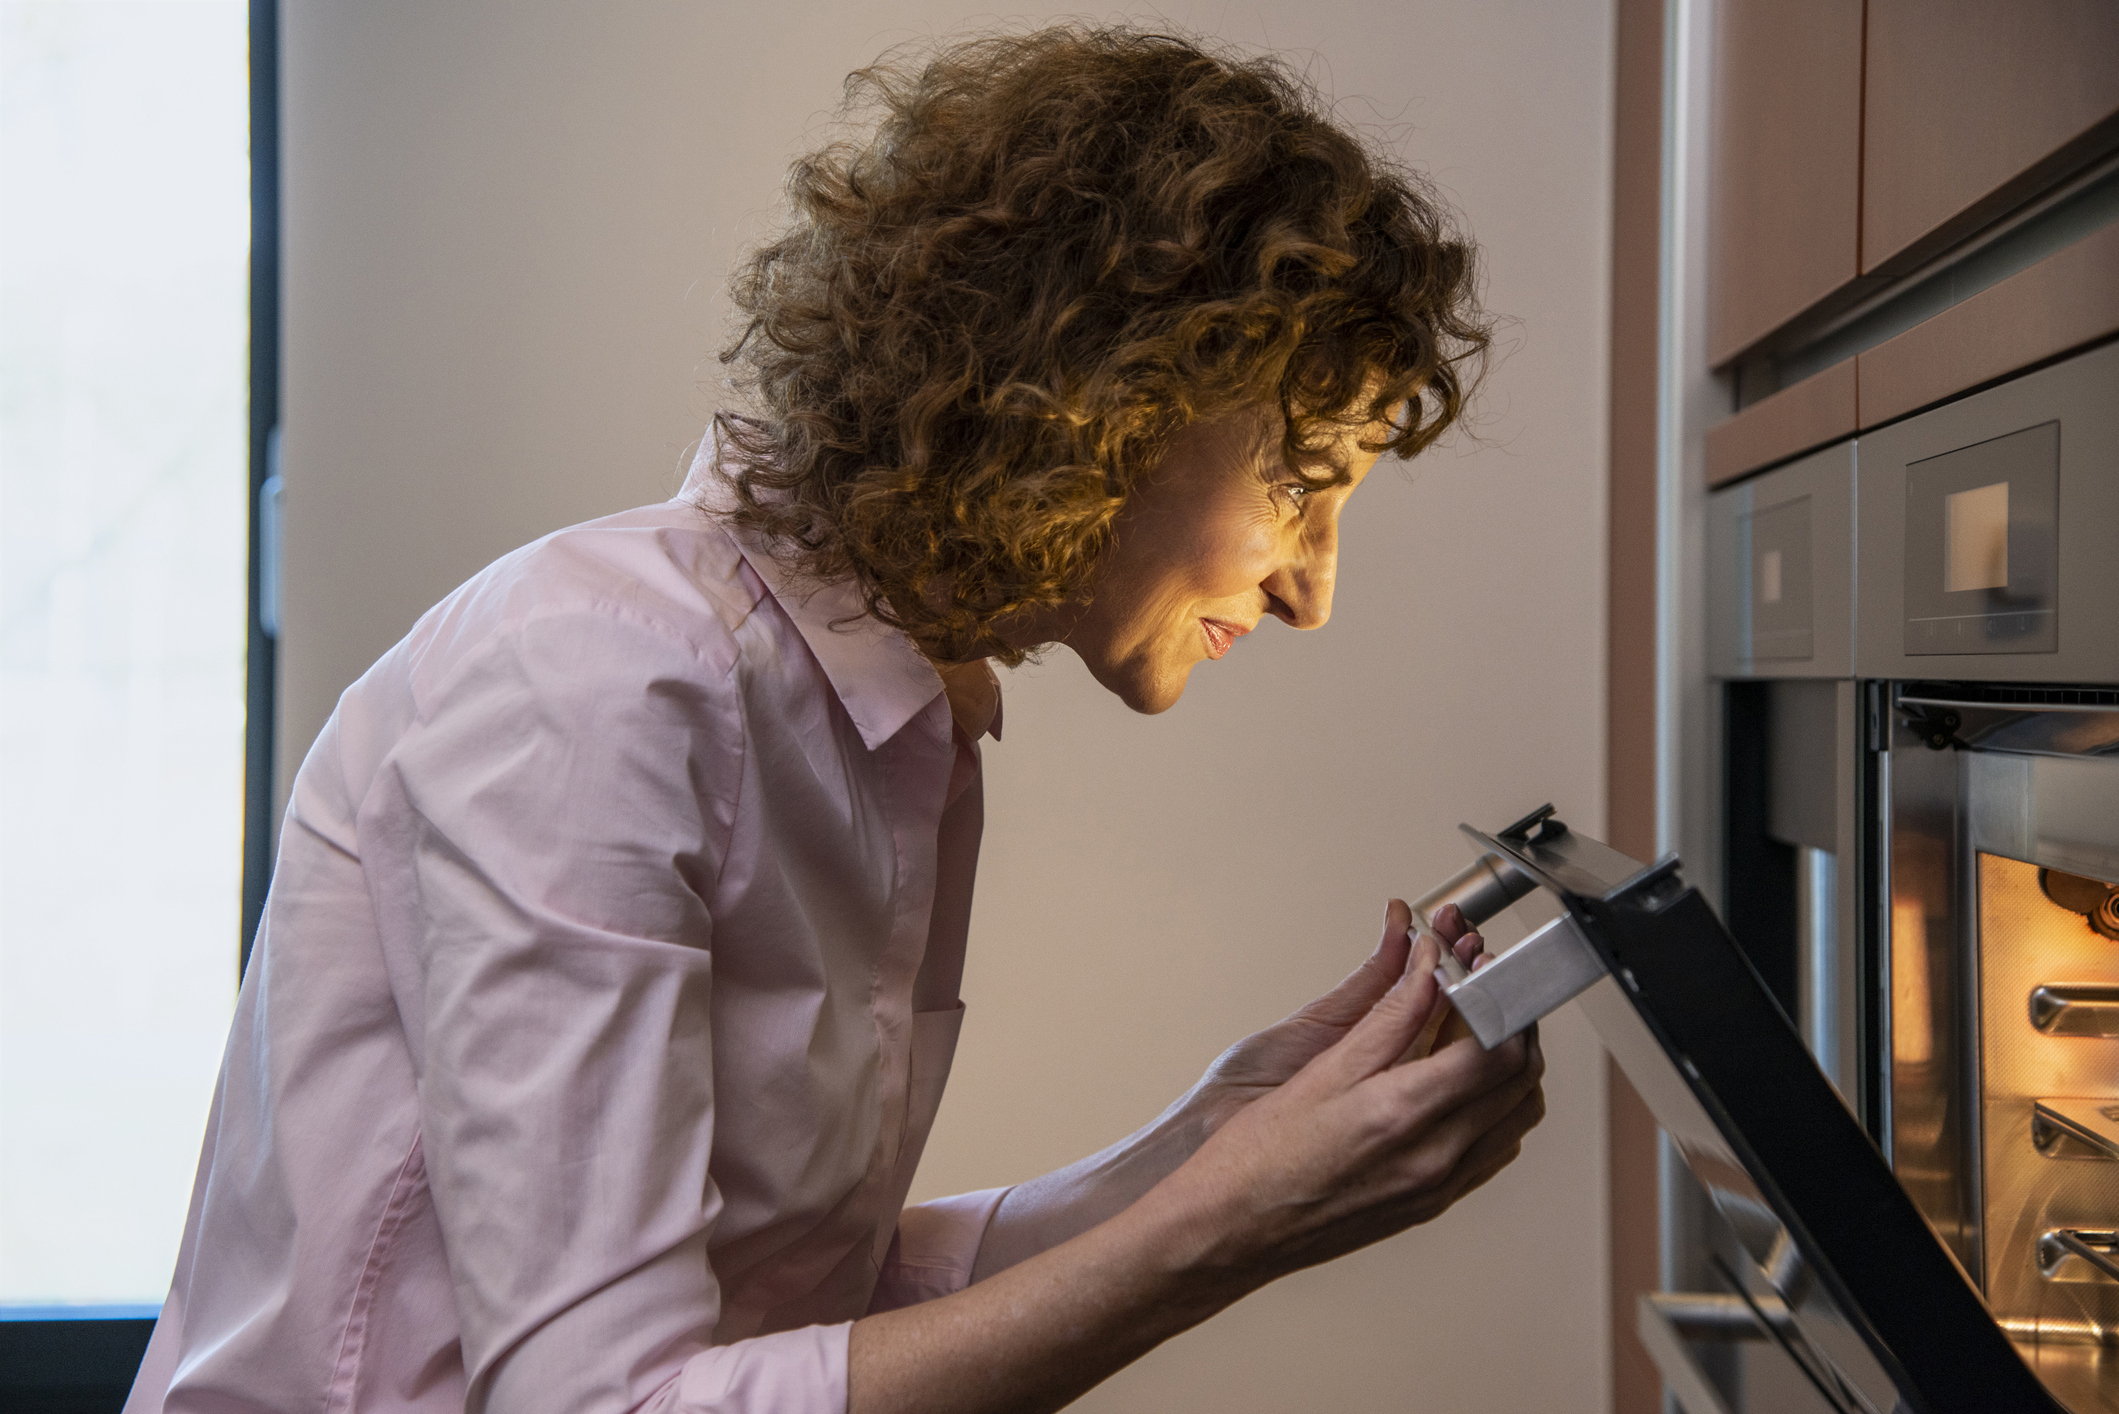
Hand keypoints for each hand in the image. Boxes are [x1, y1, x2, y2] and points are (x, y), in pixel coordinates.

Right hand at [1144, 924, 1545, 1289]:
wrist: (1232, 1228)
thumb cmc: (1260, 1156)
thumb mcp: (1324, 1067)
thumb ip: (1389, 1016)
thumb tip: (1426, 970)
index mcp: (1406, 1115)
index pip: (1497, 1049)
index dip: (1501, 999)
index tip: (1481, 973)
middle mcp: (1435, 1158)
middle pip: (1521, 1080)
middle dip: (1513, 1024)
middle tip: (1484, 992)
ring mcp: (1439, 1186)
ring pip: (1517, 1116)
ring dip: (1510, 1067)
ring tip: (1474, 1031)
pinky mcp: (1432, 1202)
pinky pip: (1494, 1149)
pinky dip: (1495, 1107)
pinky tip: (1459, 1085)